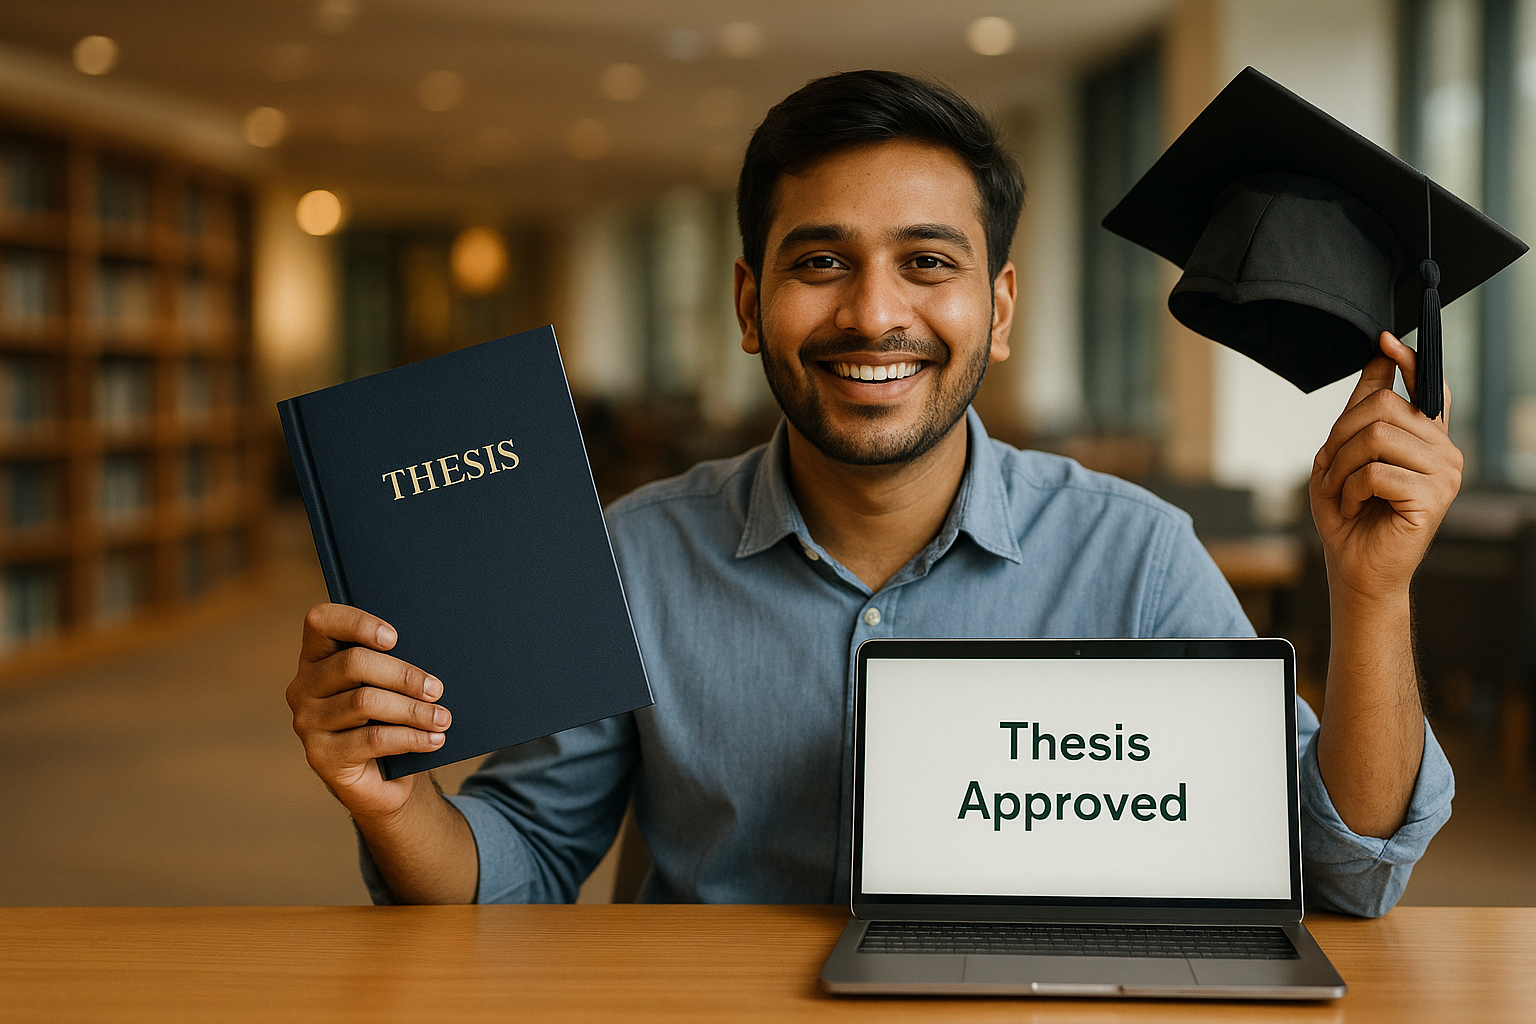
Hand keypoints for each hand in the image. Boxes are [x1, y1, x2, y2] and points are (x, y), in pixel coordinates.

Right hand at [286, 603, 450, 822]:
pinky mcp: (321, 756)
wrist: (381, 778)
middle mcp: (304, 686)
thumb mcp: (388, 687)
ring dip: (412, 710)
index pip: (321, 622)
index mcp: (318, 657)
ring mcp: (308, 722)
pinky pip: (371, 740)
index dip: (357, 623)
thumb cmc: (388, 720)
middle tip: (436, 688)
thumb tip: (431, 655)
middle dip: (402, 675)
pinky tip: (433, 740)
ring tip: (442, 718)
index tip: (395, 637)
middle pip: (353, 664)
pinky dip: (410, 738)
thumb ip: (393, 665)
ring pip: (365, 702)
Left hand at [1309, 332, 1462, 600]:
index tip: (1384, 340)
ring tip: (1339, 491)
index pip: (1427, 387)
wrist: (1355, 567)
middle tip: (1329, 468)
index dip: (1407, 361)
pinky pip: (1375, 472)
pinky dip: (1348, 490)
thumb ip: (1361, 410)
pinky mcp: (1433, 497)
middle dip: (1340, 435)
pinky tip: (1352, 507)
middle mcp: (1443, 450)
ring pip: (1376, 437)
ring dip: (1341, 466)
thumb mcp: (1344, 455)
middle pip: (1383, 408)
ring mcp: (1444, 473)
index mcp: (1426, 438)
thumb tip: (1379, 356)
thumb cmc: (1350, 513)